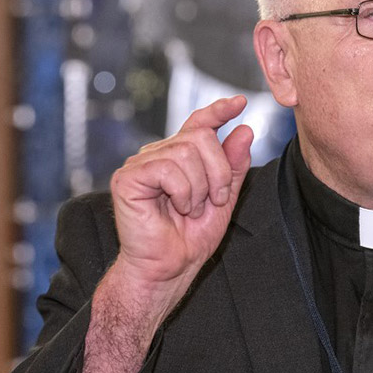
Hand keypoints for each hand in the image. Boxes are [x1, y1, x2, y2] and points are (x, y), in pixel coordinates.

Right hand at [109, 95, 253, 301]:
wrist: (169, 268)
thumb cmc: (191, 238)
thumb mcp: (224, 198)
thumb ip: (234, 166)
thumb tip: (244, 129)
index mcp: (180, 158)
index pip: (199, 124)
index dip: (218, 111)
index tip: (239, 104)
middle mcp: (158, 154)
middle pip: (200, 137)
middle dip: (218, 171)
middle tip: (213, 200)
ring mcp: (141, 164)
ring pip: (185, 152)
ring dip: (200, 187)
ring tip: (190, 209)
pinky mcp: (127, 178)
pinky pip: (167, 169)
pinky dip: (182, 192)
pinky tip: (175, 208)